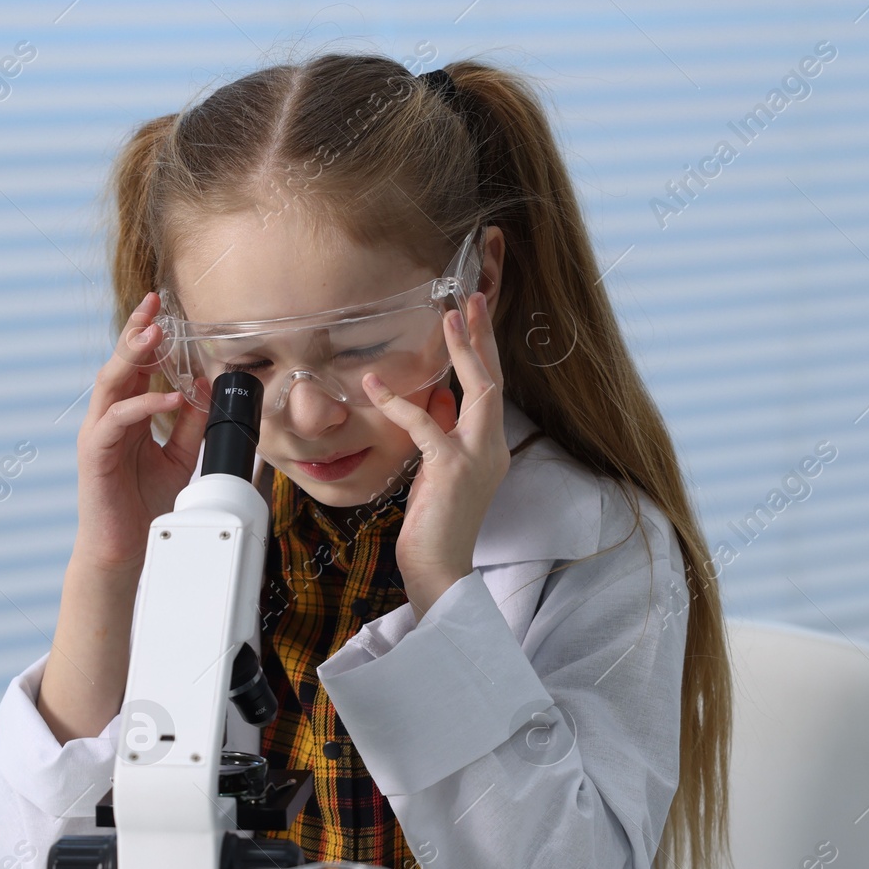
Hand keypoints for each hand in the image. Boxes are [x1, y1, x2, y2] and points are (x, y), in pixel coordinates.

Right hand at [74, 292, 210, 572]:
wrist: (126, 549)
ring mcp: (98, 435)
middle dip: (136, 333)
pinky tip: (167, 399)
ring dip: (132, 358)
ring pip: (110, 384)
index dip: (149, 336)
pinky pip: (117, 421)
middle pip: (119, 364)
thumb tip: (206, 387)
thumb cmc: (146, 503)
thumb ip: (190, 422)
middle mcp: (110, 419)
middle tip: (153, 305)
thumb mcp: (180, 456)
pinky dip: (143, 407)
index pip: (137, 366)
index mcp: (128, 415)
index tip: (164, 309)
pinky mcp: (94, 455)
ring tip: (154, 336)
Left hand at [362, 290, 508, 620]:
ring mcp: (476, 457)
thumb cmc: (435, 525)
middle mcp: (491, 448)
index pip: (490, 390)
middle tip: (469, 298)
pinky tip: (374, 386)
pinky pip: (425, 425)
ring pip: (478, 391)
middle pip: (493, 380)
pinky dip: (399, 403)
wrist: (440, 569)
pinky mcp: (451, 469)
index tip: (471, 317)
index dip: (482, 351)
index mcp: (489, 448)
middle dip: (482, 337)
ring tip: (447, 318)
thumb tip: (438, 401)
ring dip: (462, 352)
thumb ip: (444, 435)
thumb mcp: (439, 471)